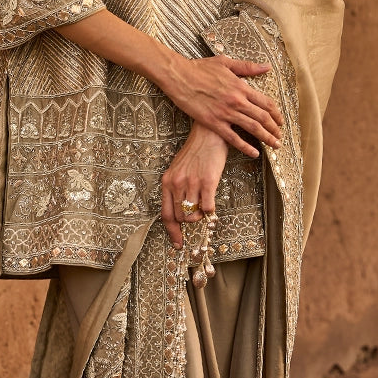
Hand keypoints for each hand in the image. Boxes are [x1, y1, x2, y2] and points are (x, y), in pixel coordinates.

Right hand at [160, 53, 282, 156]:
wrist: (179, 76)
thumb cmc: (200, 68)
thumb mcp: (226, 63)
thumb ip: (247, 67)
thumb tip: (266, 67)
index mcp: (241, 87)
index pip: (266, 102)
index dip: (276, 114)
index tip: (281, 121)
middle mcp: (236, 100)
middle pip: (263, 117)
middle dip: (275, 129)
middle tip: (280, 137)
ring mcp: (225, 112)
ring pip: (252, 128)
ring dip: (266, 138)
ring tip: (274, 145)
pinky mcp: (213, 122)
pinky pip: (233, 138)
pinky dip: (245, 146)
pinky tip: (254, 153)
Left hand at [161, 123, 229, 249]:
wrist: (209, 134)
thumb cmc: (195, 153)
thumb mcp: (178, 169)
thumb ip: (176, 188)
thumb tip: (181, 211)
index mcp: (167, 182)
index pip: (165, 215)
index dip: (171, 232)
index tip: (177, 243)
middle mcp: (177, 183)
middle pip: (180, 217)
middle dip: (189, 221)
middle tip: (197, 214)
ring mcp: (191, 183)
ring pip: (193, 214)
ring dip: (200, 216)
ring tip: (204, 205)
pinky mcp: (208, 181)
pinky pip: (207, 207)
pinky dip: (210, 211)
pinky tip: (212, 204)